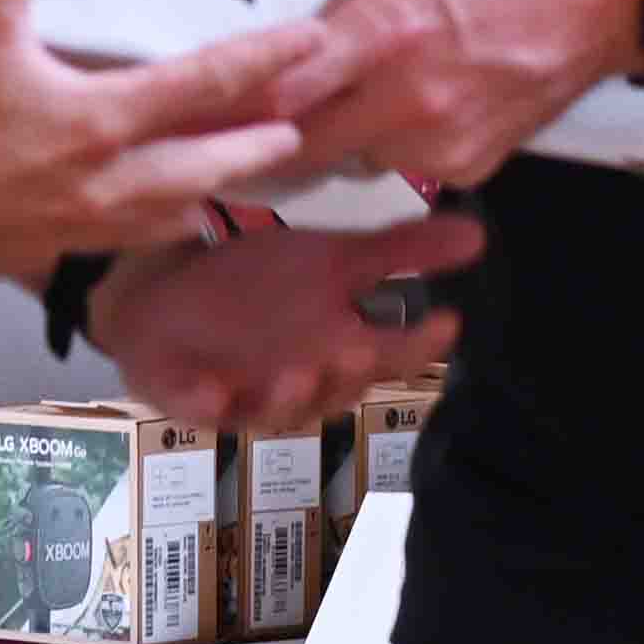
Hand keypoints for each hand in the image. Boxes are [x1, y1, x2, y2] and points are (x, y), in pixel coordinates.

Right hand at [0, 0, 338, 281]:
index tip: (312, 46)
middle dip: (256, 149)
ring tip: (231, 185)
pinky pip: (108, 248)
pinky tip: (138, 225)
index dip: (266, 63)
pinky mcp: (32, 254)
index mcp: (96, 121)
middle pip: (205, 168)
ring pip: (164, 219)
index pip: (206, 87)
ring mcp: (68, 228)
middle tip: (298, 133)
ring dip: (204, 197)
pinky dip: (139, 233)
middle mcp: (97, 183)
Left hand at [88, 213, 487, 431]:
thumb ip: (401, 252)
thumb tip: (477, 234)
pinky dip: (209, 400)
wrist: (167, 293)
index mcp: (341, 347)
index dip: (419, 343)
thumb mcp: (332, 257)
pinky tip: (213, 389)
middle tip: (363, 352)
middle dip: (349, 376)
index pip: (392, 352)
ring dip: (289, 396)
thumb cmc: (256, 283)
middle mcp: (304, 380)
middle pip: (337, 389)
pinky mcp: (193, 398)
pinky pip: (201, 406)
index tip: (447, 322)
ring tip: (296, 373)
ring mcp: (248, 394)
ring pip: (276, 409)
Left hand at [270, 0, 643, 189]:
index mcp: (389, 30)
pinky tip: (387, 106)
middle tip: (245, 104)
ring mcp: (445, 138)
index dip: (236, 96)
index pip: (281, 92)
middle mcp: (412, 99)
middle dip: (269, 131)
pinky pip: (406, 169)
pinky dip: (386, 146)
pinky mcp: (475, 160)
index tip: (211, 87)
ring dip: (327, 138)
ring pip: (350, 161)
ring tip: (318, 98)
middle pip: (301, 147)